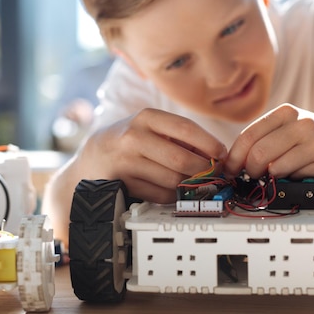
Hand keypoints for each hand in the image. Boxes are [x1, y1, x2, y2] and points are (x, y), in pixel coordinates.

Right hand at [87, 108, 226, 202]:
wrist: (91, 161)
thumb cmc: (128, 143)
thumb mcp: (150, 129)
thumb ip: (179, 138)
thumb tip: (217, 155)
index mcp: (146, 117)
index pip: (186, 128)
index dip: (209, 143)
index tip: (222, 154)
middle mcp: (134, 136)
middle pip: (182, 159)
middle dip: (203, 170)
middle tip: (212, 175)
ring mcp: (126, 161)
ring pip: (172, 179)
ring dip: (187, 184)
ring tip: (189, 181)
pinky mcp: (123, 183)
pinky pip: (160, 195)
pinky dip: (171, 195)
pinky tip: (169, 189)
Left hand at [225, 104, 313, 181]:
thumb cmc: (311, 138)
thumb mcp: (286, 129)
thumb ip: (263, 139)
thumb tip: (233, 162)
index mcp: (285, 112)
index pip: (248, 135)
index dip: (234, 157)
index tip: (230, 169)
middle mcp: (301, 123)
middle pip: (259, 153)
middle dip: (250, 170)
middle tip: (253, 176)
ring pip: (276, 167)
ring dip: (271, 177)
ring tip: (278, 174)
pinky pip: (296, 177)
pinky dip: (291, 180)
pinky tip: (298, 173)